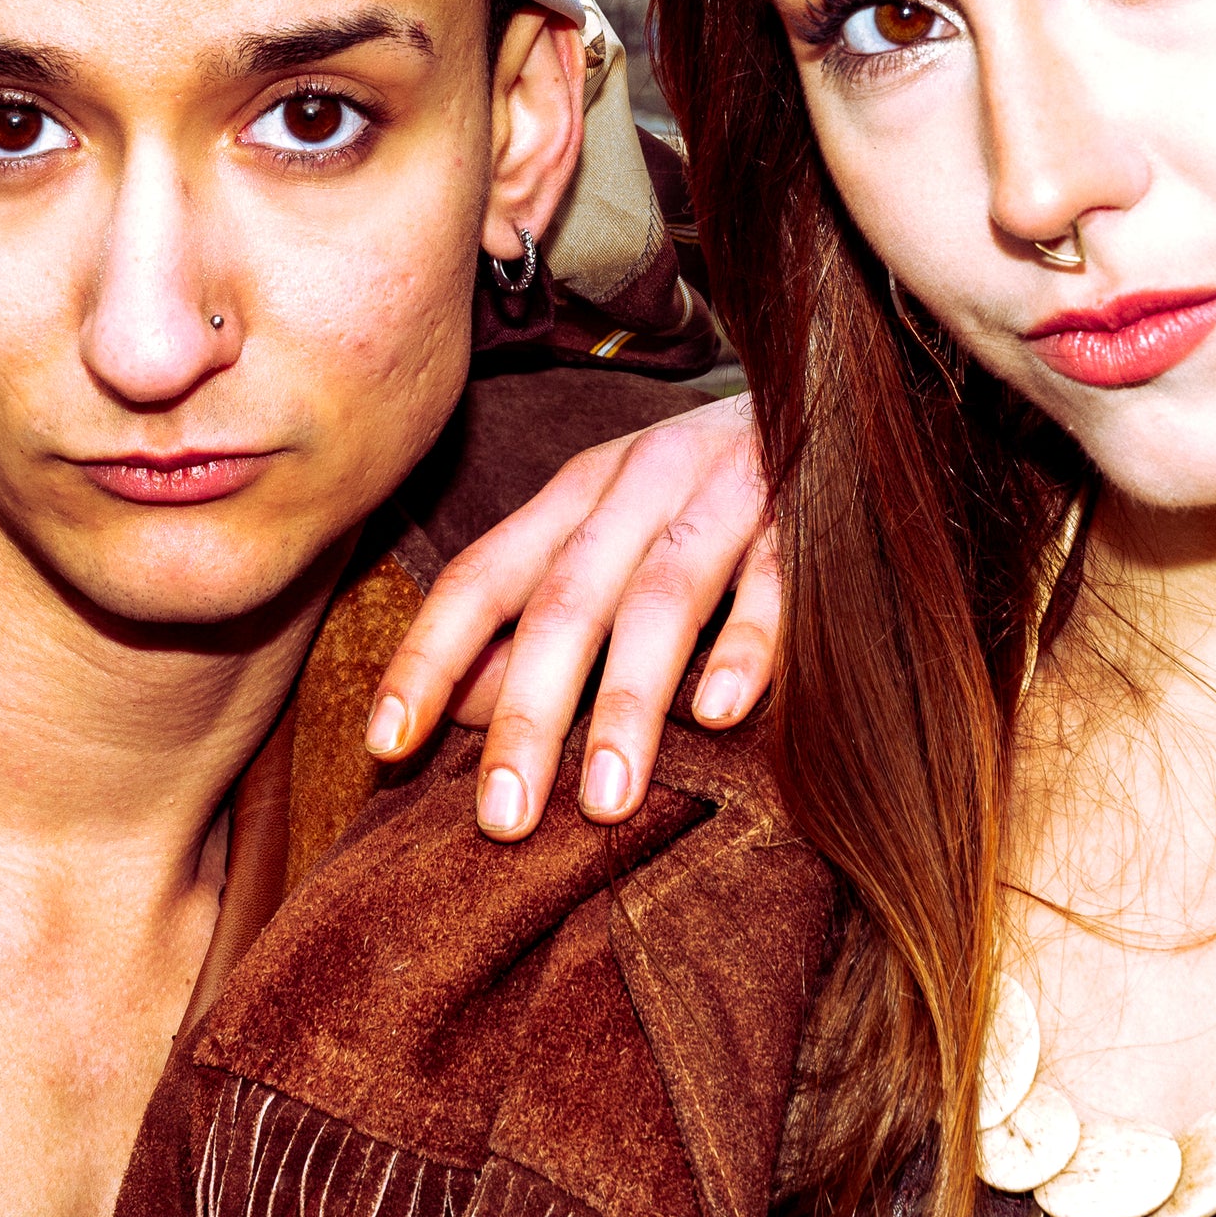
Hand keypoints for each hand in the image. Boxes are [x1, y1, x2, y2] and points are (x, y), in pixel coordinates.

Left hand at [363, 395, 780, 837]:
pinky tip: (722, 713)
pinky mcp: (809, 519)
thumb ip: (537, 616)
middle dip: (529, 715)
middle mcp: (640, 486)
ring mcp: (726, 498)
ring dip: (628, 703)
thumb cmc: (704, 492)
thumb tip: (456, 711)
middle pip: (565, 603)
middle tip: (502, 818)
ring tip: (606, 801)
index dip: (430, 658)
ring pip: (661, 601)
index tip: (384, 745)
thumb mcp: (609, 534)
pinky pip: (775, 585)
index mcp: (578, 494)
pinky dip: (747, 646)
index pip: (483, 578)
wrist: (831, 398)